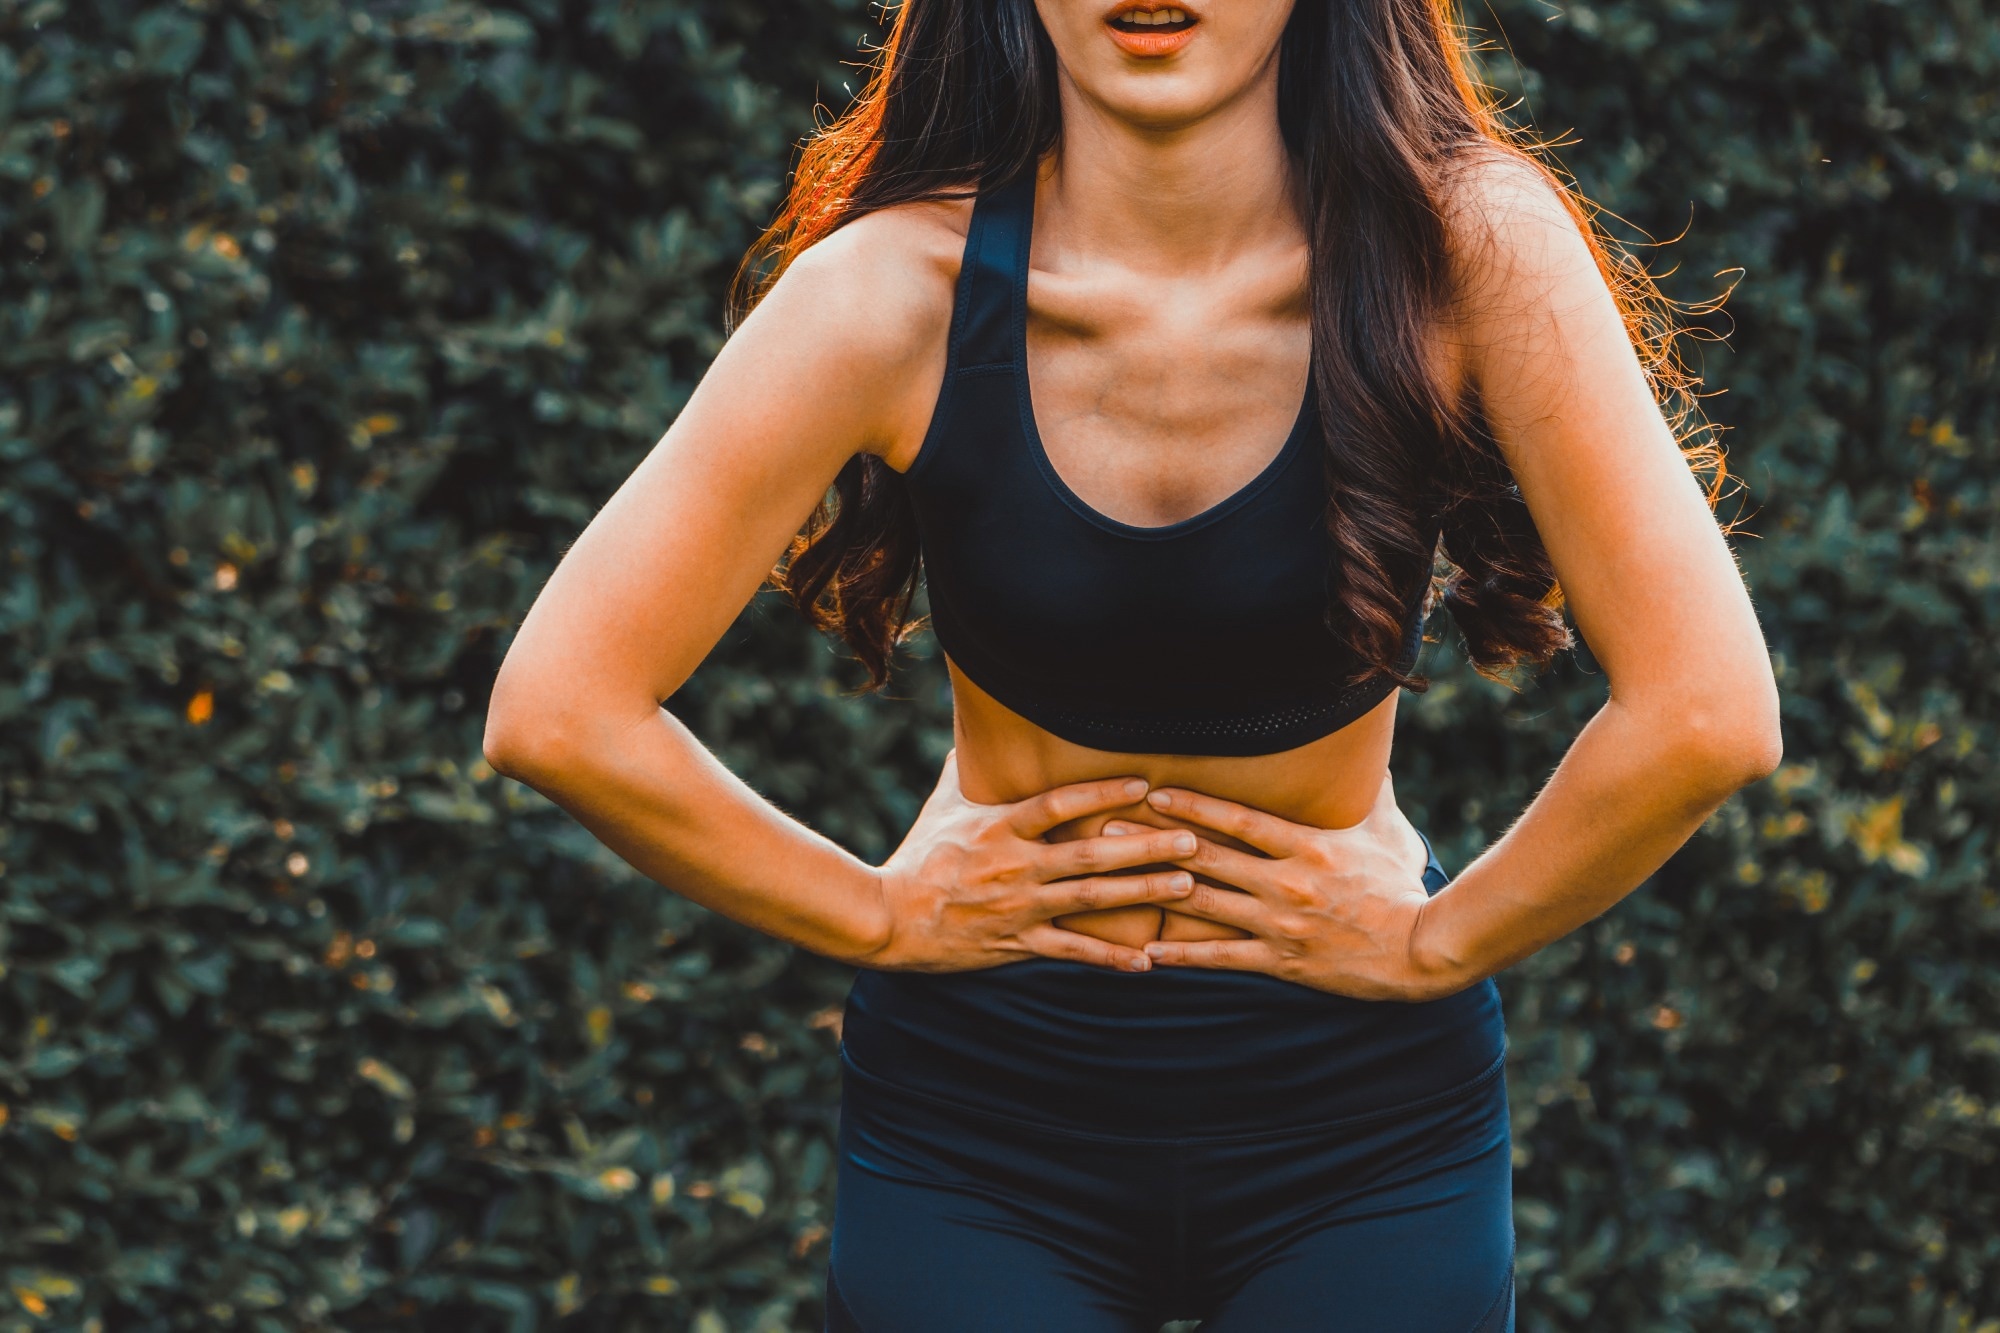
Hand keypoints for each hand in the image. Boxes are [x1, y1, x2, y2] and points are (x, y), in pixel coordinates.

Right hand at [865, 752, 1199, 974]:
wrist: (887, 917)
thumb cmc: (917, 856)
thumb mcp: (942, 806)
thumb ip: (966, 771)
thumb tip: (974, 733)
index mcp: (1000, 827)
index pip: (1059, 804)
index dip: (1102, 792)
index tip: (1144, 784)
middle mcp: (1016, 866)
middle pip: (1090, 853)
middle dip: (1145, 846)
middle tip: (1192, 839)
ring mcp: (1019, 907)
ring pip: (1090, 899)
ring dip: (1142, 892)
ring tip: (1186, 885)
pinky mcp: (1017, 944)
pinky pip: (1071, 951)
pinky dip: (1110, 958)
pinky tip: (1148, 960)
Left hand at [1136, 774, 1467, 1000]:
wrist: (1421, 949)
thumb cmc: (1400, 885)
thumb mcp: (1385, 829)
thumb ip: (1367, 788)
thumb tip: (1367, 748)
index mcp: (1306, 846)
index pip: (1239, 820)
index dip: (1193, 807)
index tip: (1155, 794)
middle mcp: (1286, 883)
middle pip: (1208, 858)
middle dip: (1156, 843)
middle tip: (1108, 832)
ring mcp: (1279, 924)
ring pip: (1206, 905)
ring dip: (1157, 892)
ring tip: (1115, 882)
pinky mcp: (1280, 961)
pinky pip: (1222, 958)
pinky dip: (1183, 955)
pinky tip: (1148, 952)